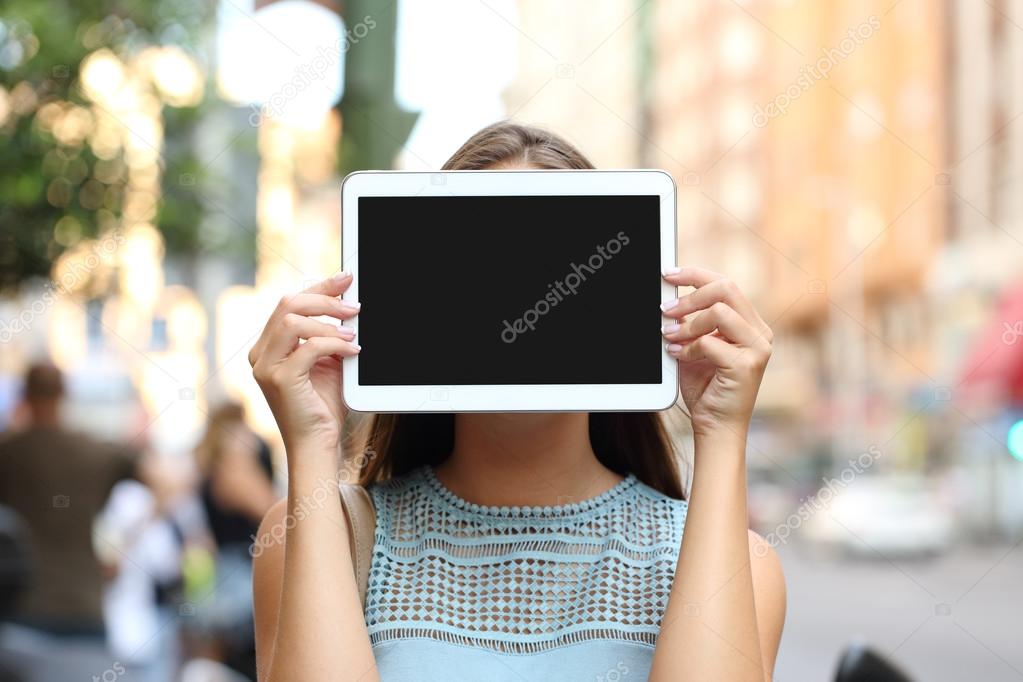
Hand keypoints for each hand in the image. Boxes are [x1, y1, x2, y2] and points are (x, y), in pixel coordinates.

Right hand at [249, 273, 360, 453]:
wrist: (318, 444)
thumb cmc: (323, 406)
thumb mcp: (328, 362)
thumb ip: (329, 336)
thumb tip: (348, 306)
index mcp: (269, 346)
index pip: (289, 303)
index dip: (319, 287)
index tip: (345, 279)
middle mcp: (260, 353)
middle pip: (288, 304)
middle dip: (325, 299)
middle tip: (355, 306)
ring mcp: (266, 367)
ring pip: (293, 321)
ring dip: (330, 324)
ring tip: (353, 336)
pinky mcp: (279, 380)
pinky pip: (309, 347)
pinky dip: (335, 344)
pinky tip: (353, 352)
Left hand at [660, 267, 771, 437]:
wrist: (715, 426)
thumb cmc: (705, 387)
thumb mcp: (694, 346)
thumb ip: (689, 322)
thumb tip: (668, 298)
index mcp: (749, 323)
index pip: (726, 284)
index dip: (695, 274)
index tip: (669, 274)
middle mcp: (759, 332)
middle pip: (726, 288)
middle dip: (689, 295)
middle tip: (665, 309)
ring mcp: (757, 348)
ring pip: (719, 312)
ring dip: (687, 323)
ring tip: (669, 336)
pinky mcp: (747, 365)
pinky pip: (710, 342)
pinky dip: (688, 347)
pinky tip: (678, 356)